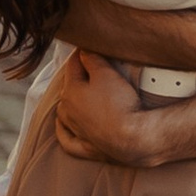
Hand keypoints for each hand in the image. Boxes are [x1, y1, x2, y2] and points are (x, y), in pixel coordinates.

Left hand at [53, 47, 167, 166]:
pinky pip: (67, 139)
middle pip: (68, 88)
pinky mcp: (84, 149)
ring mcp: (75, 131)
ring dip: (69, 102)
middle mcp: (67, 111)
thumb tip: (82, 51)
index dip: (81, 53)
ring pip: (64, 113)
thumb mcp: (106, 74)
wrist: (132, 138)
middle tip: (89, 66)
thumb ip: (92, 60)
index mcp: (70, 91)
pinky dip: (64, 131)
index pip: (73, 65)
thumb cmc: (119, 103)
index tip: (88, 46)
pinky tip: (63, 126)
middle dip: (77, 76)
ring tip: (79, 94)